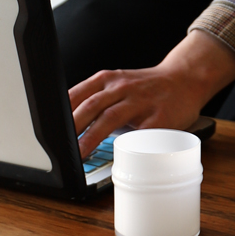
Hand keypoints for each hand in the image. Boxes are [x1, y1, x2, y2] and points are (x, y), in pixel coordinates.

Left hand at [70, 30, 234, 155]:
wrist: (186, 79)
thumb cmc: (147, 87)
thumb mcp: (118, 84)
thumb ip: (95, 98)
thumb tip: (65, 123)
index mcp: (108, 80)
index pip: (77, 94)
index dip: (60, 112)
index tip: (48, 129)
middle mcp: (122, 87)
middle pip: (90, 105)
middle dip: (71, 127)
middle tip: (59, 146)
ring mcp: (140, 101)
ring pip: (110, 118)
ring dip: (91, 137)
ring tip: (79, 154)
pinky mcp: (158, 117)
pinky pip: (139, 133)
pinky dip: (126, 144)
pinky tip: (115, 156)